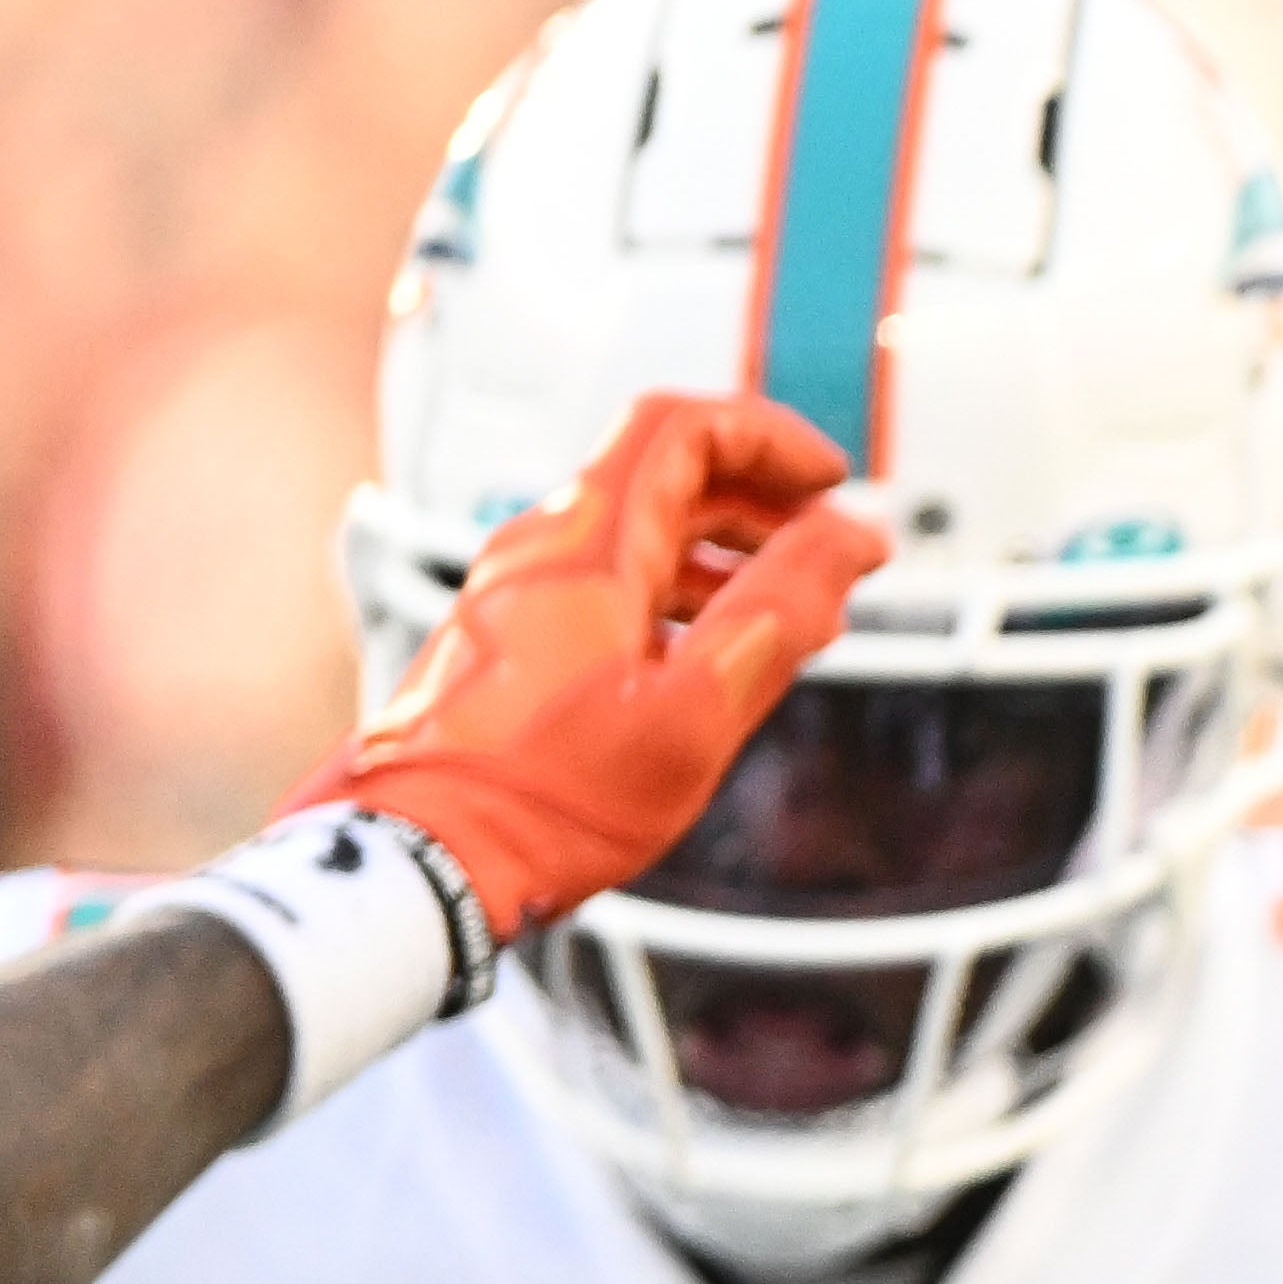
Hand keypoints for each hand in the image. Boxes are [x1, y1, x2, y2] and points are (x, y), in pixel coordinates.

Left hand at [303, 390, 884, 929]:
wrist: (426, 855)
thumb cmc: (550, 795)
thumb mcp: (698, 706)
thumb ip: (784, 612)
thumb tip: (855, 538)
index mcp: (587, 546)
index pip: (684, 428)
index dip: (771, 439)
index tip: (832, 484)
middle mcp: (543, 550)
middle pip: (666, 475)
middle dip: (764, 501)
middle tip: (828, 554)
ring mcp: (518, 592)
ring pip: (639, 531)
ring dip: (725, 551)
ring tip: (787, 609)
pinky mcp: (510, 637)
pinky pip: (608, 581)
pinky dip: (678, 591)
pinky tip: (709, 653)